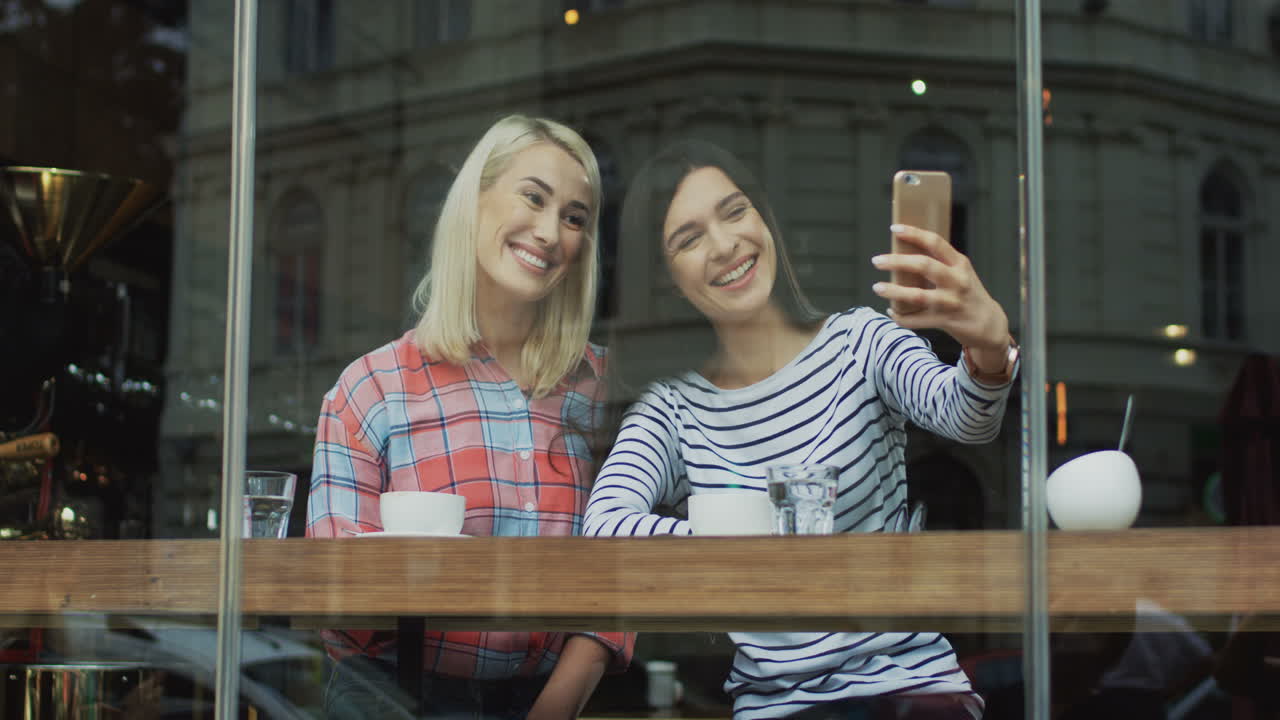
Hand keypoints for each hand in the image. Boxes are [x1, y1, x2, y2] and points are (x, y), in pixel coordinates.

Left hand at [871, 224, 1009, 358]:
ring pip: (917, 295)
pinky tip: (892, 311)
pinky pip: (916, 320)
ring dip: (894, 291)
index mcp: (959, 263)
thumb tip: (904, 251)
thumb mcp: (960, 272)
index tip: (895, 229)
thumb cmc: (967, 293)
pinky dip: (901, 317)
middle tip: (877, 261)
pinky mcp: (945, 321)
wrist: (988, 323)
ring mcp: (951, 301)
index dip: (914, 234)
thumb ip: (939, 262)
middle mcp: (957, 280)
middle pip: (924, 266)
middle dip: (897, 261)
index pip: (935, 242)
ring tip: (877, 287)